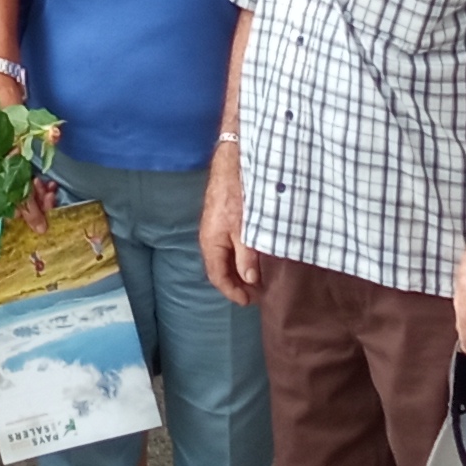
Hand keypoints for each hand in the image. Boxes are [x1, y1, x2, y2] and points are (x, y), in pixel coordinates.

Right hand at [198, 139, 262, 303]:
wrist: (233, 164)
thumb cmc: (237, 194)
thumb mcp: (245, 229)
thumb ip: (247, 256)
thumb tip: (250, 280)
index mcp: (211, 243)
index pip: (217, 276)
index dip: (232, 292)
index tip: (248, 302)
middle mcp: (209, 239)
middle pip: (219, 269)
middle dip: (236, 284)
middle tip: (256, 295)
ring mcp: (214, 229)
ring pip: (223, 258)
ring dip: (238, 271)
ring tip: (256, 280)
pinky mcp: (222, 220)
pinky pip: (227, 246)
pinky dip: (238, 258)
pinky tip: (251, 258)